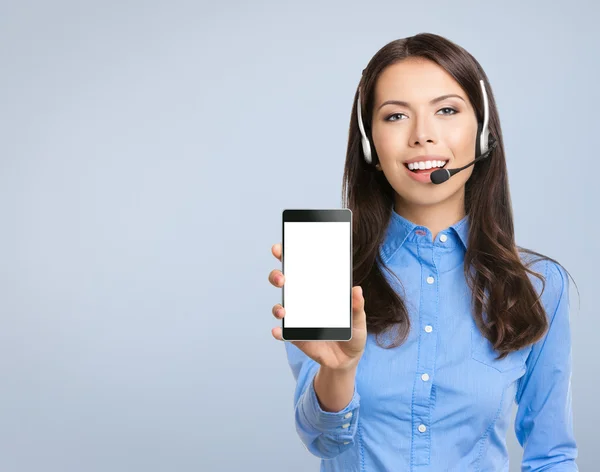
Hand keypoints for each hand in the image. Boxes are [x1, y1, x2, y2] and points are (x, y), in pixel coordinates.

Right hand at [269, 243, 366, 370]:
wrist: (348, 359)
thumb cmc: (353, 332)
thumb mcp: (359, 319)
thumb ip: (357, 306)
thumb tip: (356, 289)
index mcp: (318, 289)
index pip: (300, 268)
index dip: (288, 255)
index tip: (280, 248)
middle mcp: (303, 301)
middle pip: (283, 282)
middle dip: (277, 276)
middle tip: (282, 277)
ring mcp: (297, 318)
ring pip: (280, 307)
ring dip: (278, 307)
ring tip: (284, 311)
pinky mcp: (296, 336)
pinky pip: (284, 333)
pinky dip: (279, 332)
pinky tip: (278, 331)